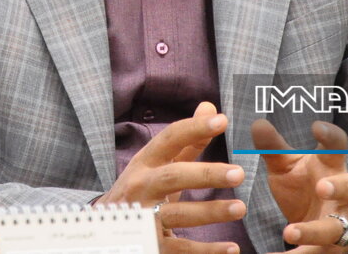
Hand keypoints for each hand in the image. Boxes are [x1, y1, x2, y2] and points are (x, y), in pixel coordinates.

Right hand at [96, 102, 246, 253]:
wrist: (106, 229)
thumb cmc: (141, 190)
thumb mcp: (157, 163)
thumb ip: (187, 141)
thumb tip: (210, 107)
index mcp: (145, 163)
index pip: (169, 139)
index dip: (193, 128)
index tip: (221, 120)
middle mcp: (141, 187)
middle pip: (173, 177)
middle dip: (205, 174)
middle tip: (239, 173)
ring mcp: (144, 217)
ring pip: (177, 214)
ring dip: (210, 212)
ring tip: (240, 208)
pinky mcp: (150, 243)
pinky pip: (180, 248)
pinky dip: (206, 251)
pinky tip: (231, 248)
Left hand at [252, 118, 347, 253]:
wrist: (316, 218)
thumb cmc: (303, 183)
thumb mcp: (287, 165)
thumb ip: (274, 148)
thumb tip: (257, 123)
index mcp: (332, 166)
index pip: (337, 146)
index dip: (331, 136)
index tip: (317, 126)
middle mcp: (343, 194)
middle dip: (339, 187)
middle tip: (322, 186)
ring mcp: (340, 222)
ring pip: (334, 228)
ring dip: (313, 232)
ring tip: (289, 232)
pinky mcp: (330, 247)